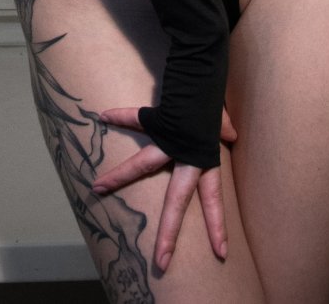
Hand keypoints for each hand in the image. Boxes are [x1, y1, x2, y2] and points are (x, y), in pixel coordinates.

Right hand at [91, 103, 237, 272]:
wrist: (203, 67)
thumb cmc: (214, 92)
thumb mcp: (222, 116)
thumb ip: (224, 129)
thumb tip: (231, 136)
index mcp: (204, 157)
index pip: (213, 198)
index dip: (217, 225)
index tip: (220, 252)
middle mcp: (187, 154)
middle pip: (177, 200)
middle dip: (169, 232)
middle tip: (162, 262)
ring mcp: (170, 139)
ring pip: (143, 164)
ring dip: (120, 177)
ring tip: (97, 188)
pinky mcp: (157, 118)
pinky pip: (136, 118)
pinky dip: (121, 116)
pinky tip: (104, 117)